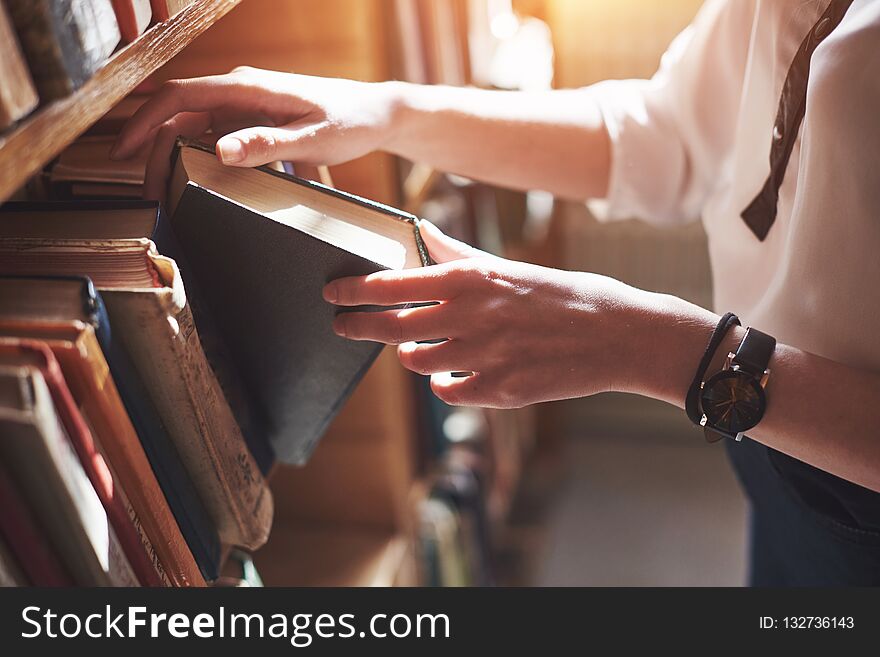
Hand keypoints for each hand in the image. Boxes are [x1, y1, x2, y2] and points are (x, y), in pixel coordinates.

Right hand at [111, 67, 400, 200]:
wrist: (376, 113)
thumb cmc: (349, 122)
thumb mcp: (311, 138)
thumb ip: (266, 144)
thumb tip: (218, 151)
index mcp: (248, 88)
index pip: (181, 97)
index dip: (147, 122)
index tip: (124, 152)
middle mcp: (241, 91)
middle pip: (181, 117)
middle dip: (155, 151)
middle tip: (147, 192)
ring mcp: (247, 105)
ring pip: (196, 128)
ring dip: (176, 158)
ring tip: (164, 193)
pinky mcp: (256, 120)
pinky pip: (218, 137)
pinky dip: (201, 158)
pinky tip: (196, 183)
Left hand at [323, 222, 663, 407]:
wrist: (619, 336)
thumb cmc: (564, 295)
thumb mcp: (508, 267)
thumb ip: (457, 255)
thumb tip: (420, 233)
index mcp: (471, 279)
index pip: (392, 284)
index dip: (354, 291)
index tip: (334, 293)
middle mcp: (469, 317)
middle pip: (391, 327)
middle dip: (357, 326)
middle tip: (342, 325)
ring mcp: (483, 357)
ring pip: (416, 361)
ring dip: (411, 354)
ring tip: (419, 347)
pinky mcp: (499, 392)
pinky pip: (447, 391)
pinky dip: (445, 383)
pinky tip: (457, 372)